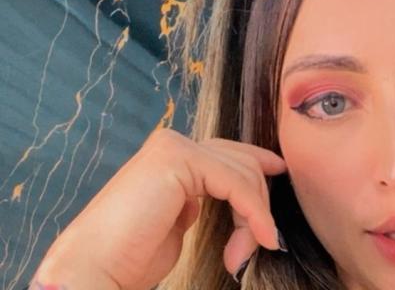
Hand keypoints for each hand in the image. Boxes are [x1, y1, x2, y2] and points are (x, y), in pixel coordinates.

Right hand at [31, 128, 287, 289]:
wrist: (94, 269)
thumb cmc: (130, 256)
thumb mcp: (179, 221)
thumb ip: (200, 200)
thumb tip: (234, 198)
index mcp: (170, 156)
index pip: (226, 152)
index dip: (257, 161)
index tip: (280, 172)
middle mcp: (172, 144)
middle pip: (240, 160)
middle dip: (256, 204)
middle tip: (252, 248)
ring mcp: (173, 147)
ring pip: (242, 172)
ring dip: (253, 217)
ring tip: (241, 255)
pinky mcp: (177, 158)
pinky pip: (236, 183)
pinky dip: (254, 212)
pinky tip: (260, 237)